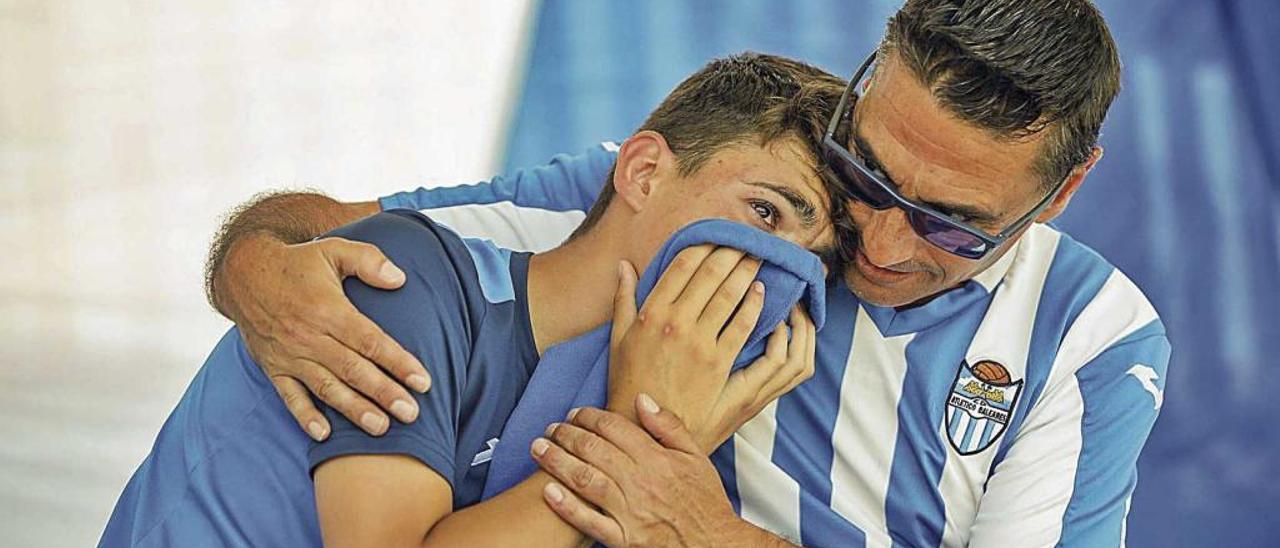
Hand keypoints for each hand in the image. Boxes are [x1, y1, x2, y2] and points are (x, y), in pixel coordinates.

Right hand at [221, 233, 430, 439]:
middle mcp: (310, 337)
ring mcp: (290, 355)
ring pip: (327, 388)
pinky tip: (323, 434)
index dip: (398, 362)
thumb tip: (400, 279)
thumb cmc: (298, 263)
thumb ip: (368, 261)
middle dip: (384, 394)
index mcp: (329, 310)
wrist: (243, 273)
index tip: (423, 382)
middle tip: (411, 413)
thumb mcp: (333, 249)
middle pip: (353, 370)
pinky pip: (289, 396)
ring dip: (354, 410)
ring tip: (381, 428)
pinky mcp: (273, 368)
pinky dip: (305, 416)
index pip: (370, 342)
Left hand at [532, 398, 791, 546]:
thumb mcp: (697, 457)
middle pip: (594, 450)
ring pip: (586, 480)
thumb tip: (643, 399)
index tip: (575, 413)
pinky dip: (567, 507)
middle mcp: (641, 482)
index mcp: (658, 459)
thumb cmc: (705, 503)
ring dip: (558, 462)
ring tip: (539, 449)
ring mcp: (630, 512)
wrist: (714, 546)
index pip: (615, 428)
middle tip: (551, 428)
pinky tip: (548, 492)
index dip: (590, 417)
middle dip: (567, 435)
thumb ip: (670, 426)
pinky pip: (589, 522)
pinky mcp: (623, 539)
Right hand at [608, 246, 816, 451]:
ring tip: (757, 259)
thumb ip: (623, 299)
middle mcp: (675, 322)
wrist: (641, 427)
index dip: (703, 245)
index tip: (716, 237)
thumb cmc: (627, 382)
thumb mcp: (617, 338)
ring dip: (746, 272)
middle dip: (731, 253)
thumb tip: (625, 266)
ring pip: (729, 295)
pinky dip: (755, 306)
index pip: (682, 265)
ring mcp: (698, 343)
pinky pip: (742, 326)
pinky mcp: (717, 363)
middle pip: (710, 274)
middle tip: (746, 241)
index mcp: (650, 312)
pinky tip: (762, 293)